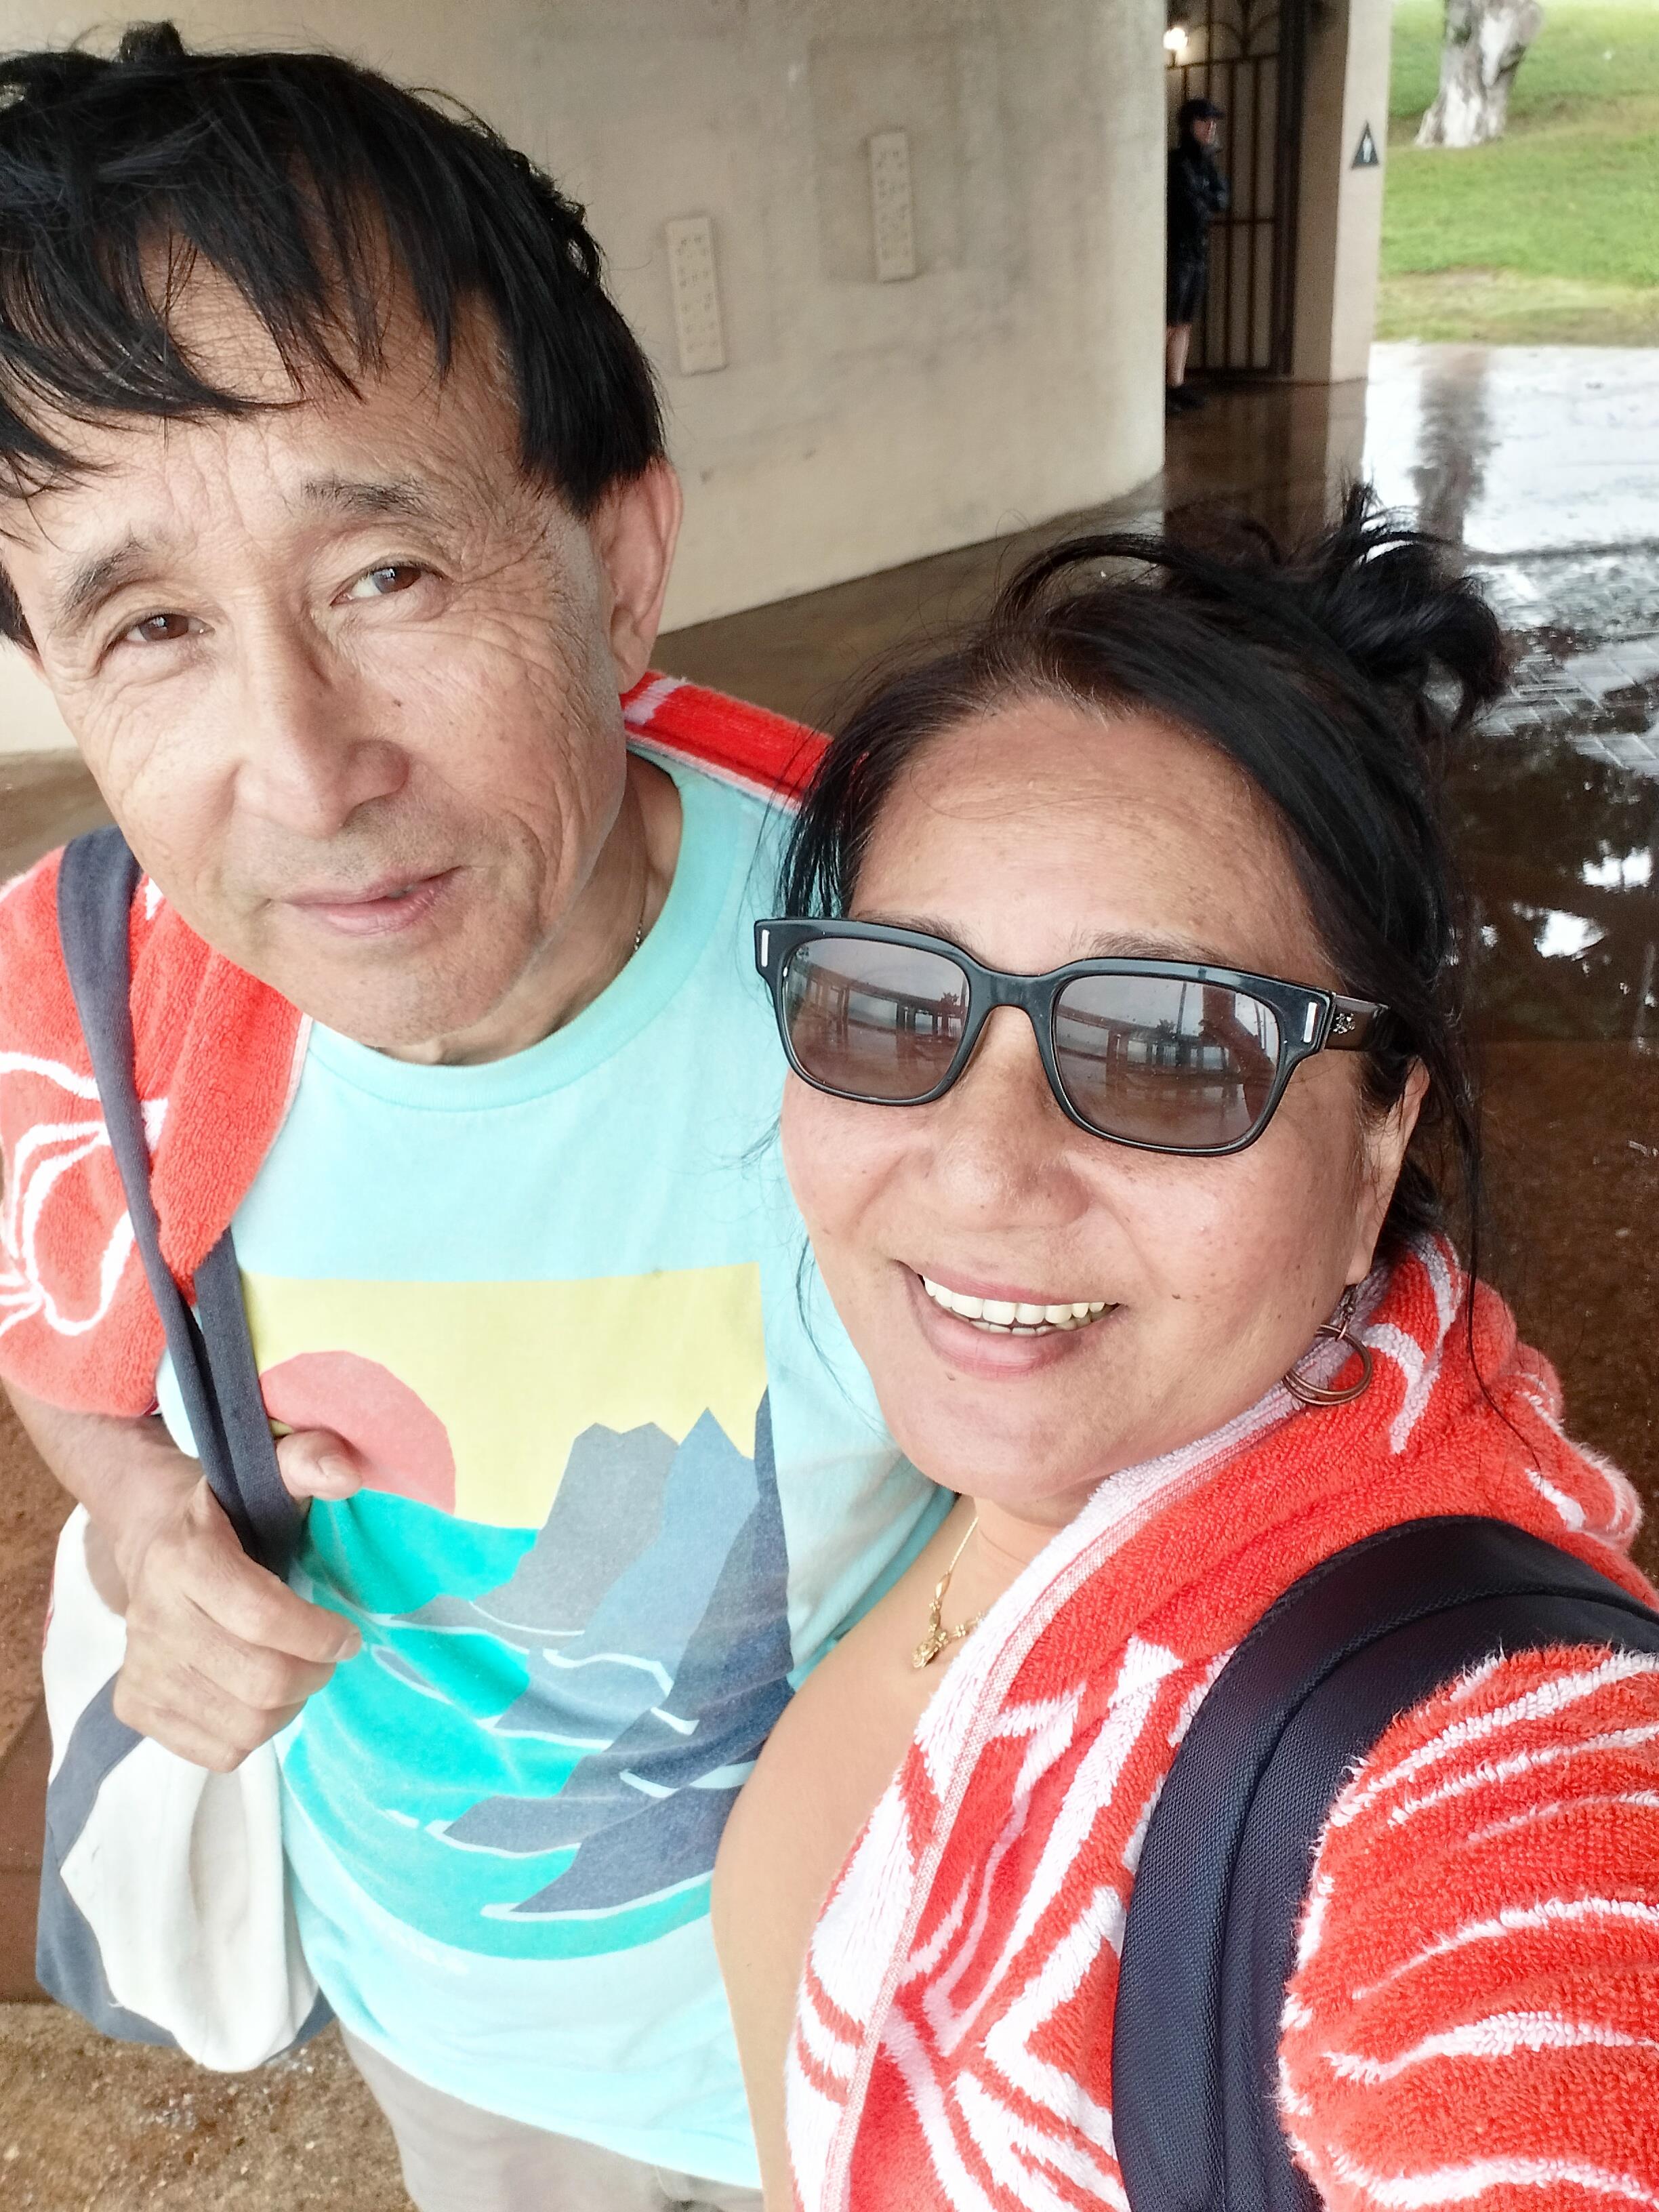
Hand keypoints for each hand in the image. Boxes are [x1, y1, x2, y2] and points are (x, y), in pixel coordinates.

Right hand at [112, 1429, 363, 1772]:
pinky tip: (255, 1694)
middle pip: (259, 1681)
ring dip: (290, 1705)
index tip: (347, 1633)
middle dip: (313, 1673)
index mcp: (183, 1559)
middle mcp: (151, 1618)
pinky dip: (254, 1732)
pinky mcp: (135, 1706)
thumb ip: (307, 1461)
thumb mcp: (264, 1474)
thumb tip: (347, 1474)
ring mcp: (140, 1668)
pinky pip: (217, 1750)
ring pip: (244, 1725)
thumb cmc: (227, 1513)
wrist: (150, 1538)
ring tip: (296, 1672)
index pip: (262, 1616)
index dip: (319, 1633)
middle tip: (328, 1655)